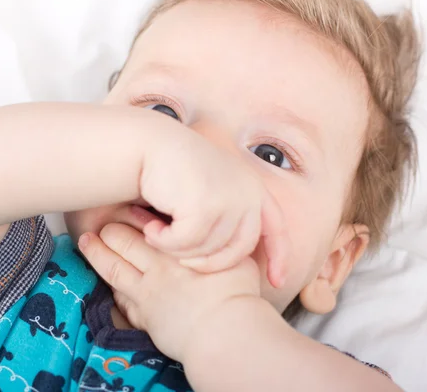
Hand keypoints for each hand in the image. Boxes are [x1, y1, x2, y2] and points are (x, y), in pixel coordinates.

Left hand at [78, 223, 261, 362]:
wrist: (224, 333)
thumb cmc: (236, 294)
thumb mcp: (237, 258)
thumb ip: (220, 245)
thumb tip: (220, 235)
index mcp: (177, 247)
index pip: (149, 224)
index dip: (135, 214)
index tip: (129, 207)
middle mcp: (157, 264)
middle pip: (123, 240)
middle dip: (111, 229)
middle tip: (104, 223)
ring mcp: (147, 291)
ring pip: (112, 267)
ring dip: (96, 252)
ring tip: (87, 241)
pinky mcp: (143, 316)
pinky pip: (119, 300)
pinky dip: (111, 288)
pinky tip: (107, 283)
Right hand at [142, 130, 287, 286]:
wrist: (147, 145)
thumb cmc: (172, 172)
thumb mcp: (211, 192)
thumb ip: (229, 218)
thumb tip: (238, 260)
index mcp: (253, 188)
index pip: (276, 229)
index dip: (280, 256)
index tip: (277, 281)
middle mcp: (247, 192)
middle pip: (240, 250)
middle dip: (209, 264)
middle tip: (181, 264)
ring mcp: (228, 199)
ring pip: (209, 250)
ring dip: (178, 250)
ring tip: (157, 234)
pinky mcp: (205, 205)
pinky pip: (186, 244)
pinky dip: (165, 243)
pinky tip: (150, 229)